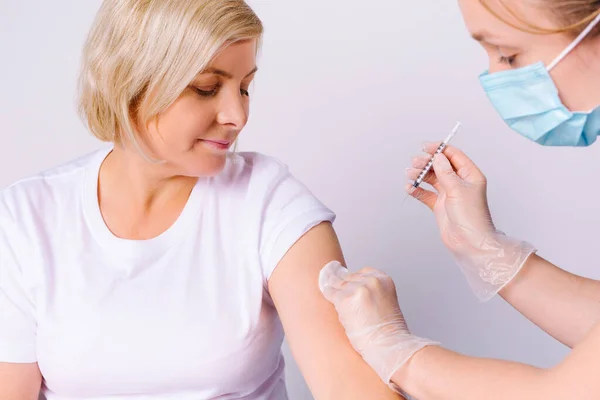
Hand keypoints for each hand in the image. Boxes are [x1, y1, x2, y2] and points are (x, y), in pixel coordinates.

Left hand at [319, 261, 438, 392]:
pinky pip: (330, 293)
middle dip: (342, 284)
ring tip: (329, 290)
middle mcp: (371, 280)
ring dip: (334, 290)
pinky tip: (325, 293)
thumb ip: (371, 291)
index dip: (353, 280)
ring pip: (337, 284)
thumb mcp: (385, 301)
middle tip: (332, 284)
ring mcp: (357, 288)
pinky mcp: (344, 299)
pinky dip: (327, 294)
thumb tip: (349, 287)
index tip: (345, 281)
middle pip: (348, 277)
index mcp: (384, 279)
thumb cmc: (388, 332)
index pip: (361, 272)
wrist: (389, 346)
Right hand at [406, 143, 535, 300]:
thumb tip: (437, 157)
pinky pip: (427, 194)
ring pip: (432, 179)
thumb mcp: (457, 189)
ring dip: (420, 176)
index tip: (425, 147)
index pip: (453, 156)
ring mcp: (450, 194)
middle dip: (427, 163)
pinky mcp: (441, 206)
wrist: (469, 242)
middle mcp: (460, 183)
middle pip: (440, 166)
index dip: (439, 149)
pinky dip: (418, 190)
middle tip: (414, 162)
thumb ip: (445, 172)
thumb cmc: (470, 216)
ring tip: (410, 175)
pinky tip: (410, 188)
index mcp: (470, 175)